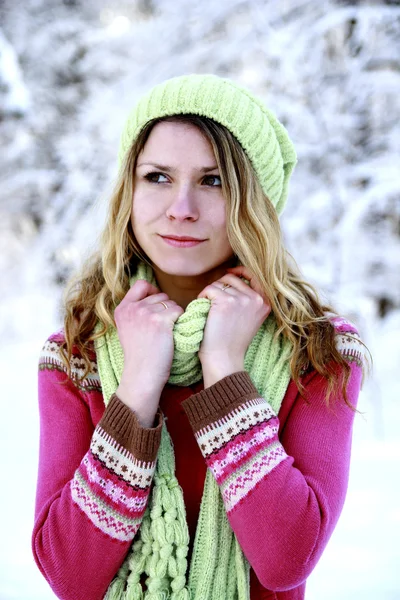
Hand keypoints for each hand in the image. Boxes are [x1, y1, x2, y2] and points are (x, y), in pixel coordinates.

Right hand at [115, 280, 183, 424]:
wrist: (142, 374)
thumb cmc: (139, 354)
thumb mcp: (127, 328)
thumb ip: (134, 311)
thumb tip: (152, 294)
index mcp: (122, 309)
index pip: (140, 284)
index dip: (153, 290)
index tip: (158, 303)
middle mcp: (132, 308)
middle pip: (159, 294)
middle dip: (165, 306)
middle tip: (163, 326)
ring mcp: (145, 313)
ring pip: (170, 302)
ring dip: (174, 314)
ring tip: (167, 332)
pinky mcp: (160, 320)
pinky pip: (178, 310)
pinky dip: (180, 319)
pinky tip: (174, 332)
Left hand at [197, 266, 270, 385]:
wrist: (224, 358)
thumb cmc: (232, 341)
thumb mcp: (249, 318)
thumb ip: (248, 300)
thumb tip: (234, 276)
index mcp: (265, 303)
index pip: (255, 275)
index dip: (240, 271)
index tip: (229, 273)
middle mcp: (256, 299)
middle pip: (233, 278)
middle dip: (220, 285)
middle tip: (212, 300)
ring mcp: (242, 299)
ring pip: (220, 283)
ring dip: (210, 292)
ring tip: (208, 307)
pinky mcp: (226, 301)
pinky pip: (209, 289)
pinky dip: (202, 296)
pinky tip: (203, 309)